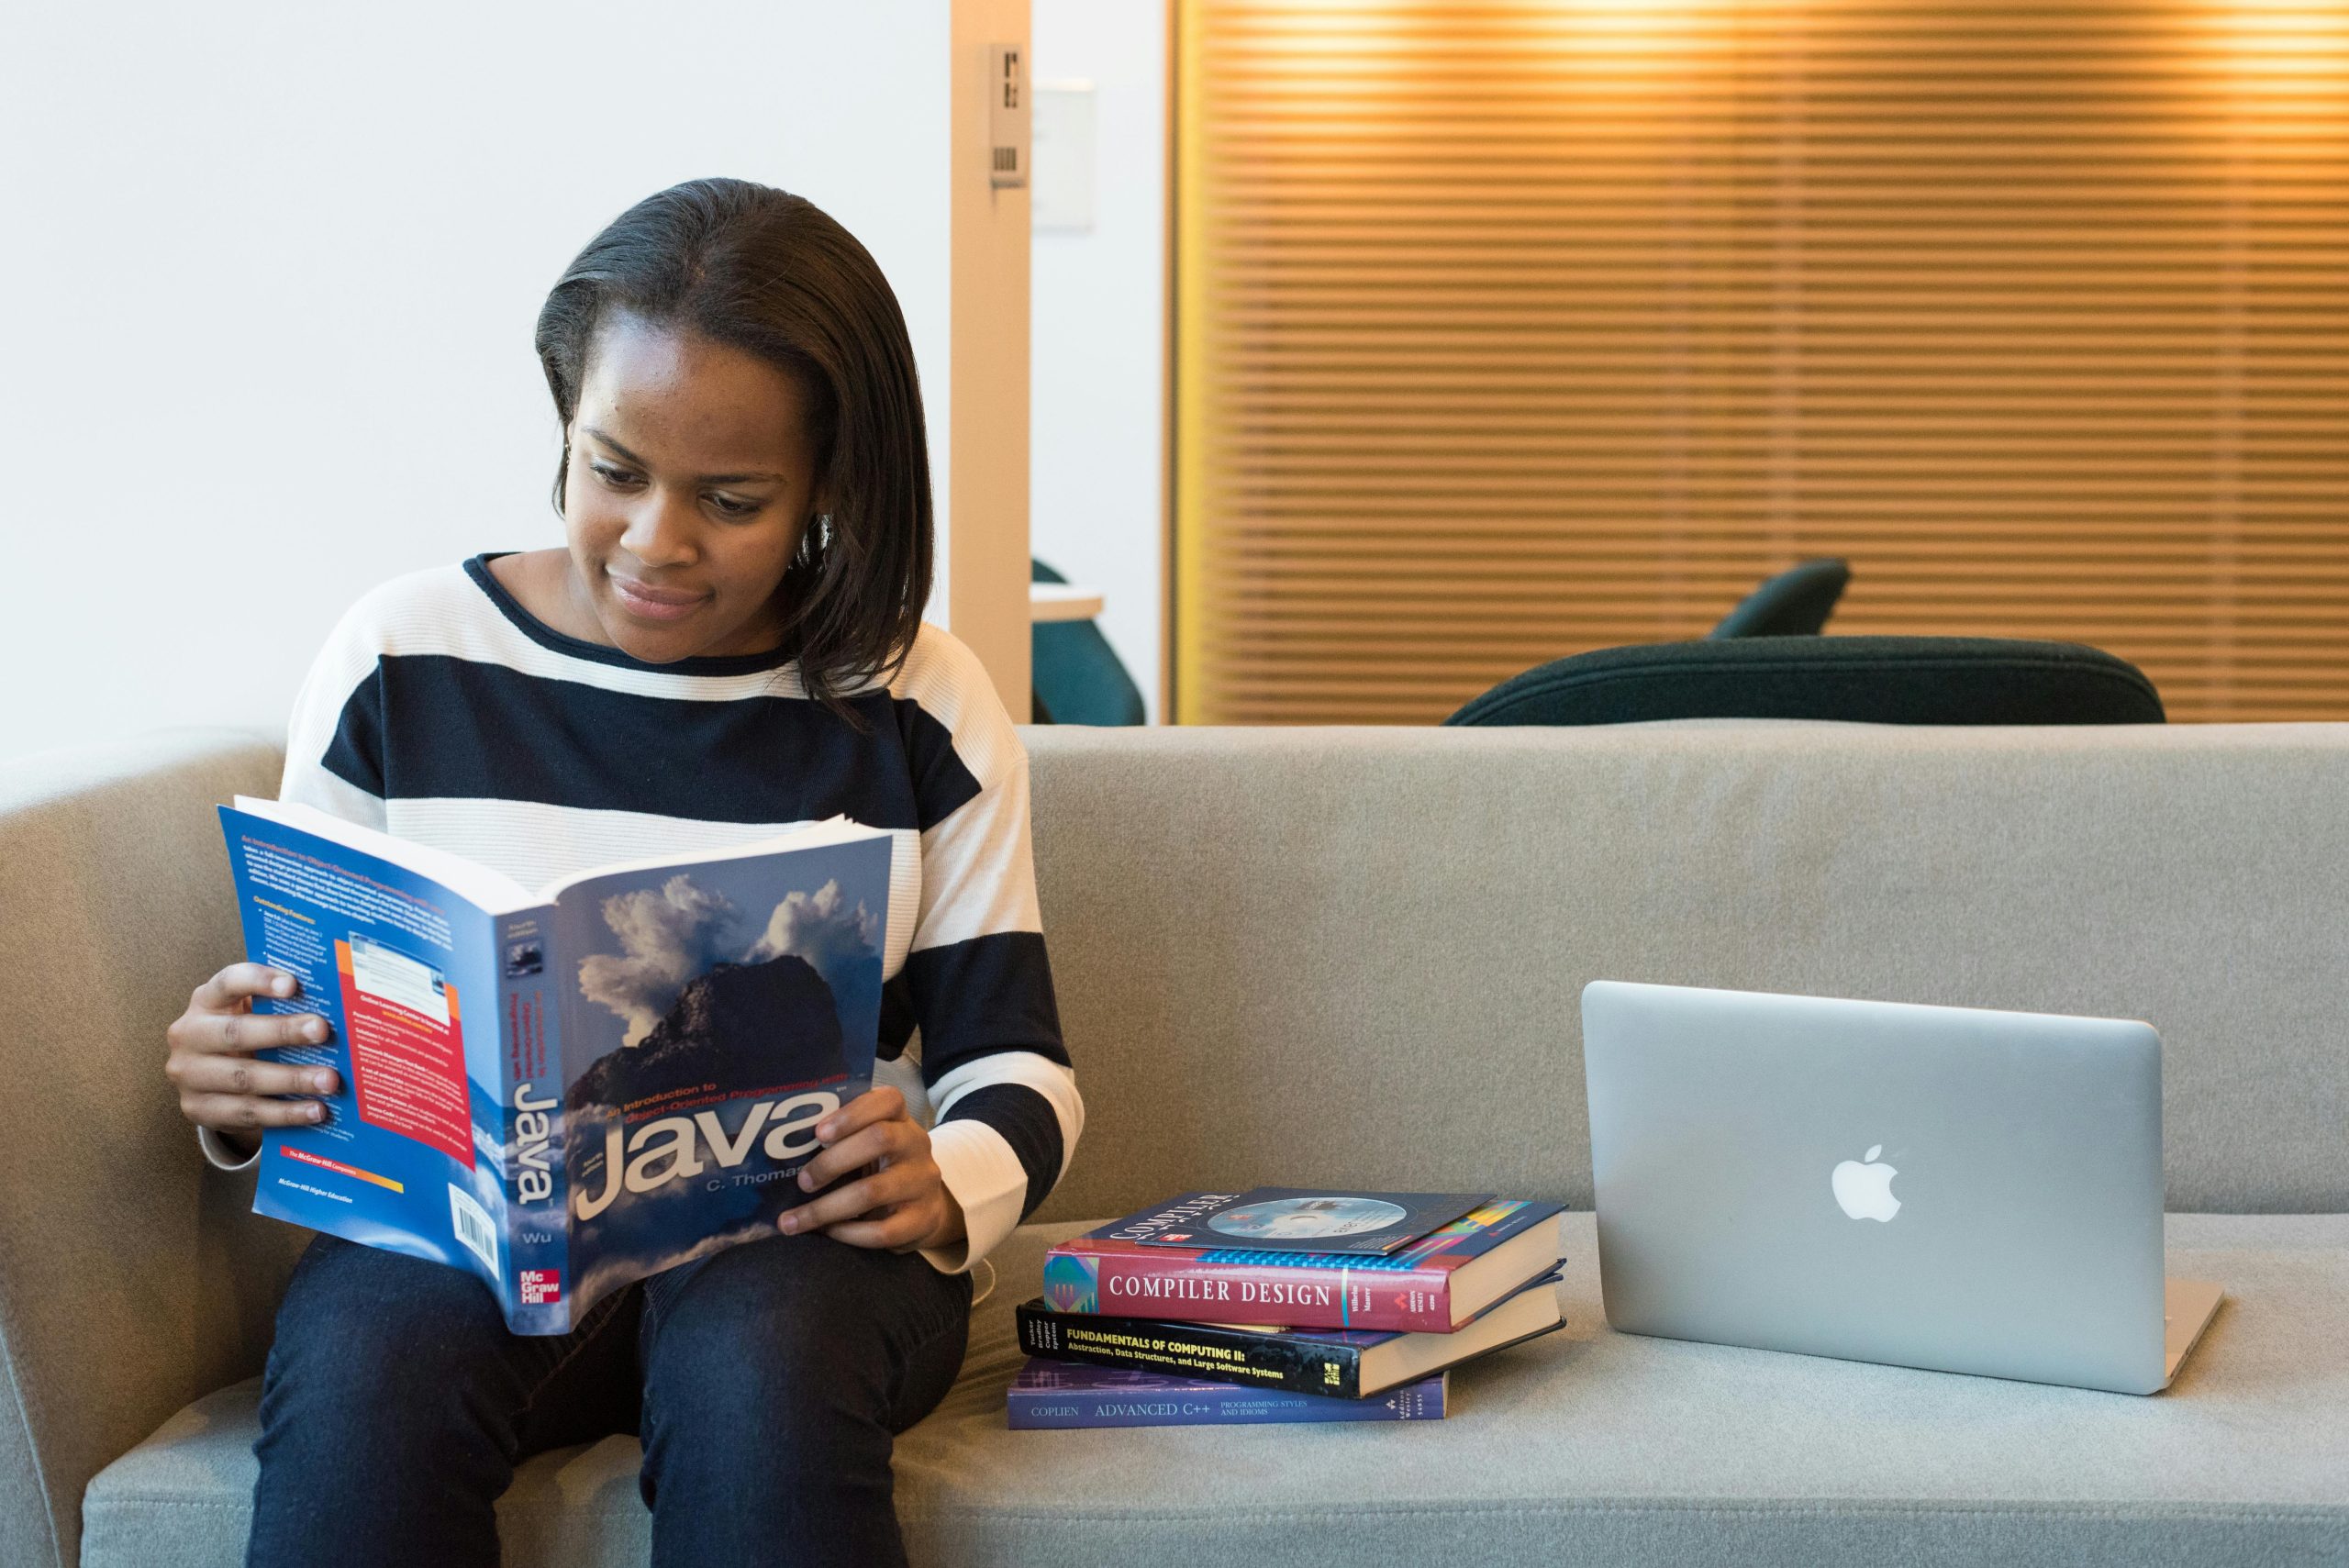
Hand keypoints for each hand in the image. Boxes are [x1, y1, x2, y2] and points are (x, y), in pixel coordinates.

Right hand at [166, 963, 340, 1154]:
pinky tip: (315, 1110)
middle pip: (236, 1033)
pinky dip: (285, 1113)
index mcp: (206, 1001)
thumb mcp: (251, 1012)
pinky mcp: (197, 1109)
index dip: (258, 981)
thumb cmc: (244, 1034)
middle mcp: (189, 1034)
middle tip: (322, 1031)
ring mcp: (188, 1074)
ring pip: (243, 1078)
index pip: (227, 983)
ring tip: (329, 1080)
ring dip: (291, 1079)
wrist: (207, 1079)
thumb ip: (281, 1005)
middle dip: (282, 1032)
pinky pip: (246, 1112)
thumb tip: (339, 1005)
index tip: (293, 985)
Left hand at [777, 1086, 964, 1252]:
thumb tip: (782, 1155)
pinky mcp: (923, 1220)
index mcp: (901, 1120)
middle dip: (831, 1161)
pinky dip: (848, 1233)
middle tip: (802, 1182)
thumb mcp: (870, 1147)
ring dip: (826, 1208)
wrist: (927, 1210)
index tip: (818, 1133)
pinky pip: (882, 1231)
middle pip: (880, 1139)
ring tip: (794, 1220)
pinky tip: (828, 1232)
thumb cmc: (883, 1171)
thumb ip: (842, 1141)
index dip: (852, 1114)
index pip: (888, 1100)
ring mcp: (923, 1183)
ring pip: (873, 1191)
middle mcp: (916, 1145)